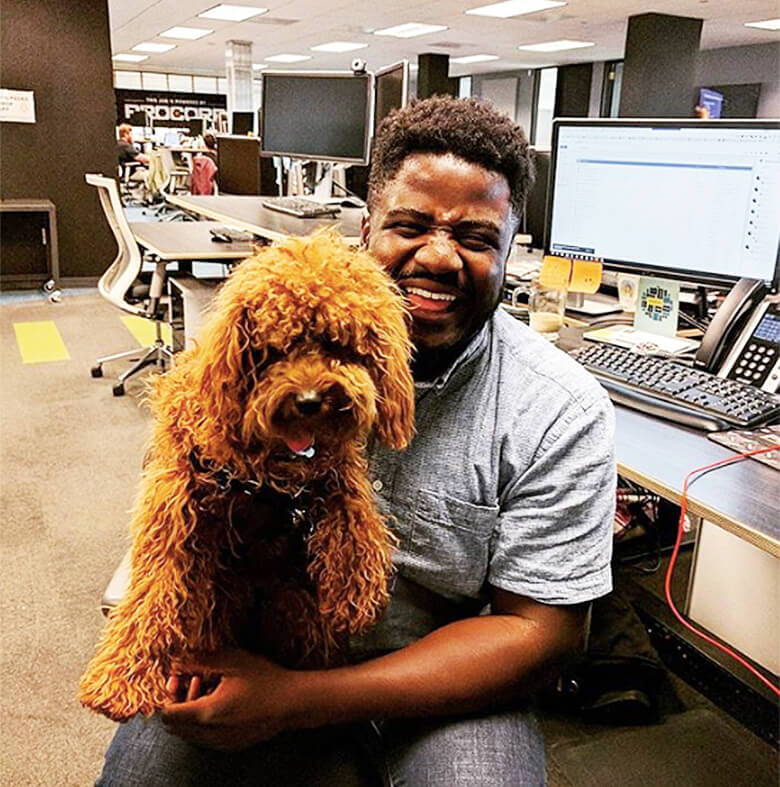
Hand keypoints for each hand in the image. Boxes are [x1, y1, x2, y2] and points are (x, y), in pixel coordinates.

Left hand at [160, 649, 303, 750]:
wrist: (293, 702)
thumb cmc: (265, 679)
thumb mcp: (231, 660)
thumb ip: (199, 660)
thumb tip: (177, 661)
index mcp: (206, 714)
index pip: (167, 715)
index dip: (168, 695)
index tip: (180, 678)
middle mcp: (210, 735)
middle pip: (175, 727)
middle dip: (179, 703)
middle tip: (196, 680)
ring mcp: (221, 743)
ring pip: (189, 734)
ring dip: (191, 713)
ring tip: (211, 689)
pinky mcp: (232, 746)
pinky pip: (205, 738)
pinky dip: (204, 722)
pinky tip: (222, 702)